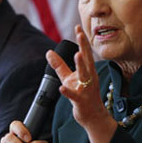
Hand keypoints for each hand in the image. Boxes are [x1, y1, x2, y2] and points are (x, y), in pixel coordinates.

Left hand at [46, 25, 116, 142]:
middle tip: (81, 34)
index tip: (78, 27)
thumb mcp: (68, 78)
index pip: (85, 53)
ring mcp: (86, 89)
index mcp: (87, 70)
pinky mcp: (81, 101)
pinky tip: (61, 88)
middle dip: (84, 47)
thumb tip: (48, 51)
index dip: (82, 40)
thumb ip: (59, 65)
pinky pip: (74, 95)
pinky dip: (68, 91)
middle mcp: (89, 77)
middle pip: (86, 60)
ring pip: (84, 75)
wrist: (93, 116)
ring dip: (81, 65)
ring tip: (77, 55)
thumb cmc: (81, 95)